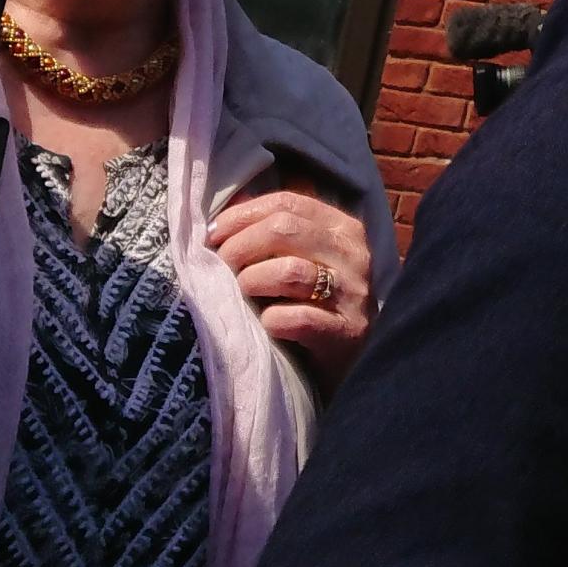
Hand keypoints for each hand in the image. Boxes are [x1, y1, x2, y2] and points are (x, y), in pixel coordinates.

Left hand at [207, 175, 376, 390]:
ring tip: (242, 293)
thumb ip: (275, 230)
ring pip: (290, 271)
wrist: (351, 365)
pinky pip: (298, 318)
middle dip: (240, 246)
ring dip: (252, 281)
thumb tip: (231, 202)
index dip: (243, 215)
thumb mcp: (304, 258)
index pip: (288, 203)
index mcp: (343, 228)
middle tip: (219, 266)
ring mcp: (353, 293)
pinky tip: (265, 324)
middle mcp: (354, 254)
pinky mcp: (347, 332)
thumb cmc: (317, 305)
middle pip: (285, 230)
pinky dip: (272, 319)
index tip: (213, 235)